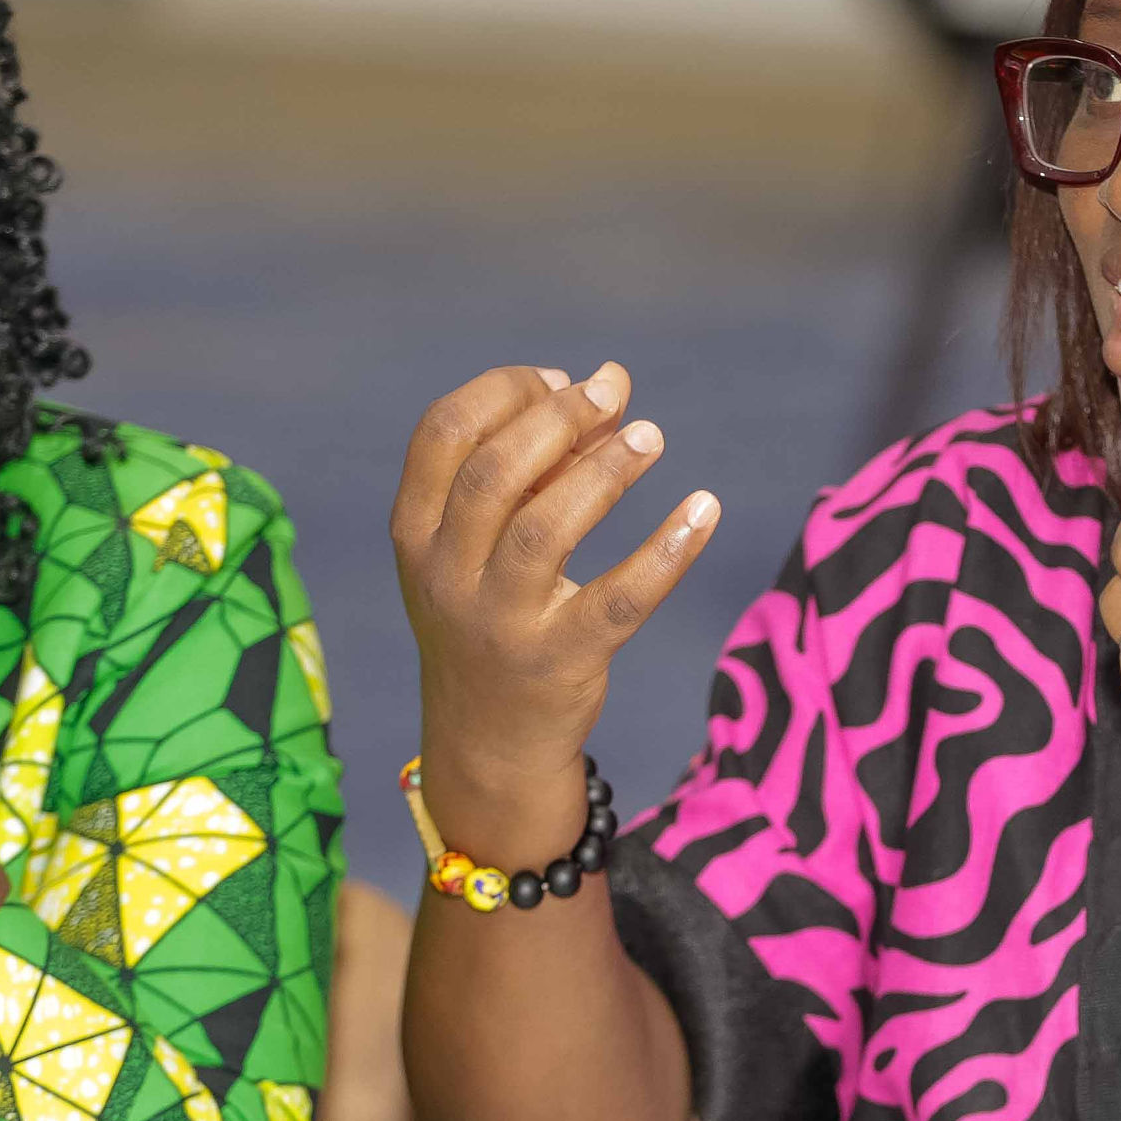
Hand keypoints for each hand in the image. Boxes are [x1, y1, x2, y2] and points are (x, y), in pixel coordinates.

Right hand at [393, 364, 719, 865]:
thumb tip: (611, 382)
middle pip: (495, 474)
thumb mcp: (486, 544)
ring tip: (651, 436)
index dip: (505, 390)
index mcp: (417, 531)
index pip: (444, 433)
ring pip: (546, 531)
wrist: (489, 740)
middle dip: (558, 420)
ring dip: (605, 472)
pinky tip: (704, 510)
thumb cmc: (493, 614)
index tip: (560, 379)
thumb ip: (540, 465)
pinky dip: (667, 550)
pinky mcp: (559, 662)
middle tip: (614, 396)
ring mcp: (500, 622)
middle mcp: (447, 574)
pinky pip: (619, 600)